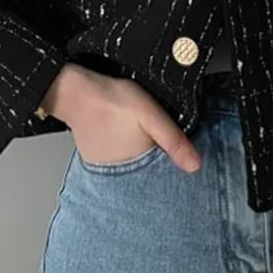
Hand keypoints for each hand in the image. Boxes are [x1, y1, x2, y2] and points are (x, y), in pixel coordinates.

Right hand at [39, 63, 201, 172]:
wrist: (76, 93)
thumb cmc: (111, 101)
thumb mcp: (151, 115)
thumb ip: (173, 140)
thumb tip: (196, 165)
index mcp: (139, 168)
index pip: (165, 179)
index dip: (176, 169)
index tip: (184, 163)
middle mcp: (121, 176)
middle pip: (149, 176)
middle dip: (158, 165)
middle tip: (156, 143)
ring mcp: (107, 171)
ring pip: (133, 170)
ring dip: (140, 160)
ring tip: (139, 139)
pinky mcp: (97, 161)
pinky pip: (118, 163)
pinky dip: (125, 154)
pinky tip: (126, 138)